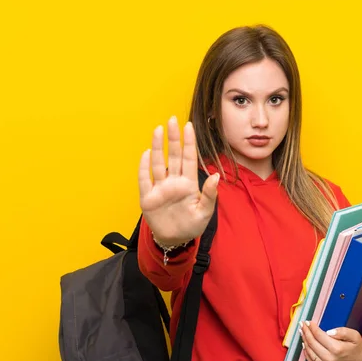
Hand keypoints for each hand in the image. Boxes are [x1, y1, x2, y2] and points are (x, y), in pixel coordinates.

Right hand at [138, 116, 219, 245]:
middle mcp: (174, 182)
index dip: (189, 142)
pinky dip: (145, 167)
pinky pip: (145, 180)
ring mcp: (160, 188)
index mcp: (189, 184)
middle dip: (173, 138)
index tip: (188, 126)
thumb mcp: (205, 212)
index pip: (189, 158)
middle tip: (172, 120)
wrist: (175, 240)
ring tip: (158, 130)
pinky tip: (146, 154)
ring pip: (158, 163)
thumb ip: (209, 195)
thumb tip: (217, 176)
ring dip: (157, 147)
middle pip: (173, 155)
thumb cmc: (192, 225)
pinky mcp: (148, 198)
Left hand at [300, 321, 361, 360]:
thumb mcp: (354, 335)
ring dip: (304, 341)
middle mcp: (331, 360)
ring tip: (302, 333)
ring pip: (310, 353)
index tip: (307, 322)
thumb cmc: (356, 346)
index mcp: (337, 349)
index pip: (319, 336)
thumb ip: (342, 331)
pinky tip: (305, 345)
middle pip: (312, 343)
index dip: (312, 328)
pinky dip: (306, 354)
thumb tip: (329, 332)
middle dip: (306, 332)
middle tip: (302, 325)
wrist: (361, 360)